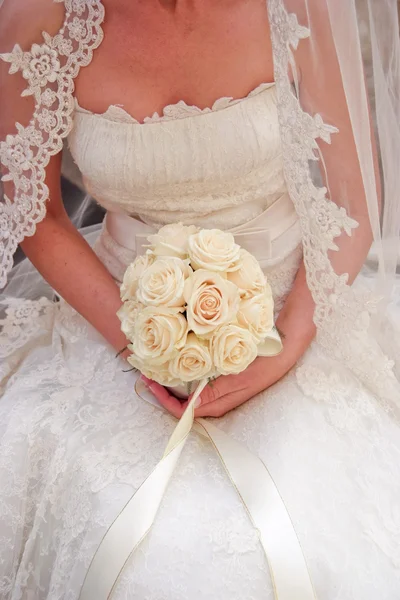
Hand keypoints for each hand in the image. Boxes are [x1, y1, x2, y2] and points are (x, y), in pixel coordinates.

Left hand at [140, 348, 298, 418]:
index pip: (183, 411)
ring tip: (157, 364)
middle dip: (163, 389)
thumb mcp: (236, 377)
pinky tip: (177, 358)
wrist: (284, 350)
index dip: (163, 399)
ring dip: (172, 379)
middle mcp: (216, 399)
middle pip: (182, 402)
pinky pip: (198, 381)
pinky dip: (184, 372)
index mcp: (218, 403)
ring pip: (189, 391)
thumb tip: (188, 406)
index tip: (150, 382)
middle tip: (147, 370)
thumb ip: (212, 392)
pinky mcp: (223, 377)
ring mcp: (220, 389)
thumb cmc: (262, 364)